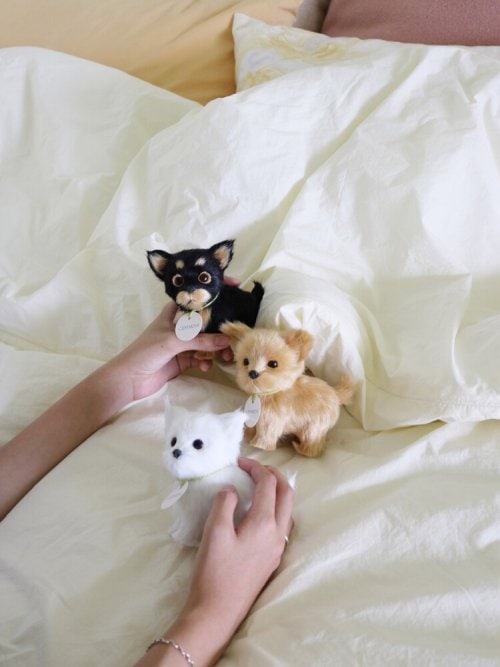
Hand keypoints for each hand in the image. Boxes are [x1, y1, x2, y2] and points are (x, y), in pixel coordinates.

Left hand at [111, 302, 232, 400]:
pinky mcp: (182, 362)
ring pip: (205, 343)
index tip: (232, 286)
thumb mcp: (172, 342)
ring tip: (225, 356)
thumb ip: (200, 340)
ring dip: (216, 349)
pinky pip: (200, 359)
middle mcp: (178, 328)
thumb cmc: (145, 352)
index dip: (209, 292)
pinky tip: (205, 367)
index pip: (193, 298)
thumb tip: (226, 340)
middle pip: (204, 323)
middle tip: (234, 335)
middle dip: (219, 328)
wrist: (128, 380)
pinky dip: (205, 362)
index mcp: (172, 315)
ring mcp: (181, 345)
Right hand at [147, 458, 294, 665]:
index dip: (255, 467)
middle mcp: (278, 534)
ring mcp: (278, 548)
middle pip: (287, 493)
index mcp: (264, 523)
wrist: (218, 612)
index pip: (268, 484)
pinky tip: (258, 513)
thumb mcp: (214, 532)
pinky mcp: (272, 559)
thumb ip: (224, 504)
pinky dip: (275, 509)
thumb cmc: (214, 571)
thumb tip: (232, 490)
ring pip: (288, 510)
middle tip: (254, 468)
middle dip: (273, 475)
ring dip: (277, 492)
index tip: (239, 462)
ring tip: (258, 486)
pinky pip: (283, 525)